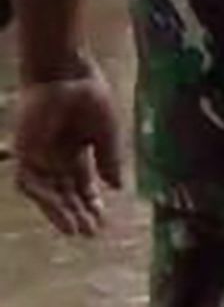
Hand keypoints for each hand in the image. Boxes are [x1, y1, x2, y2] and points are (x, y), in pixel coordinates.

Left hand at [9, 66, 121, 238]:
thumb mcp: (108, 132)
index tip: (103, 223)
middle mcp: (56, 158)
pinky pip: (29, 181)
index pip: (83, 186)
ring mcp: (39, 155)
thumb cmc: (88, 95)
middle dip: (77, 214)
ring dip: (59, 212)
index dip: (92, 204)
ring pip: (46, 193)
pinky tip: (61, 207)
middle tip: (90, 234)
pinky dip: (44, 196)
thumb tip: (117, 187)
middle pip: (65, 194)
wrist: (65, 72)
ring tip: (75, 228)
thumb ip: (111, 159)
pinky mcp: (24, 151)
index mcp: (77, 151)